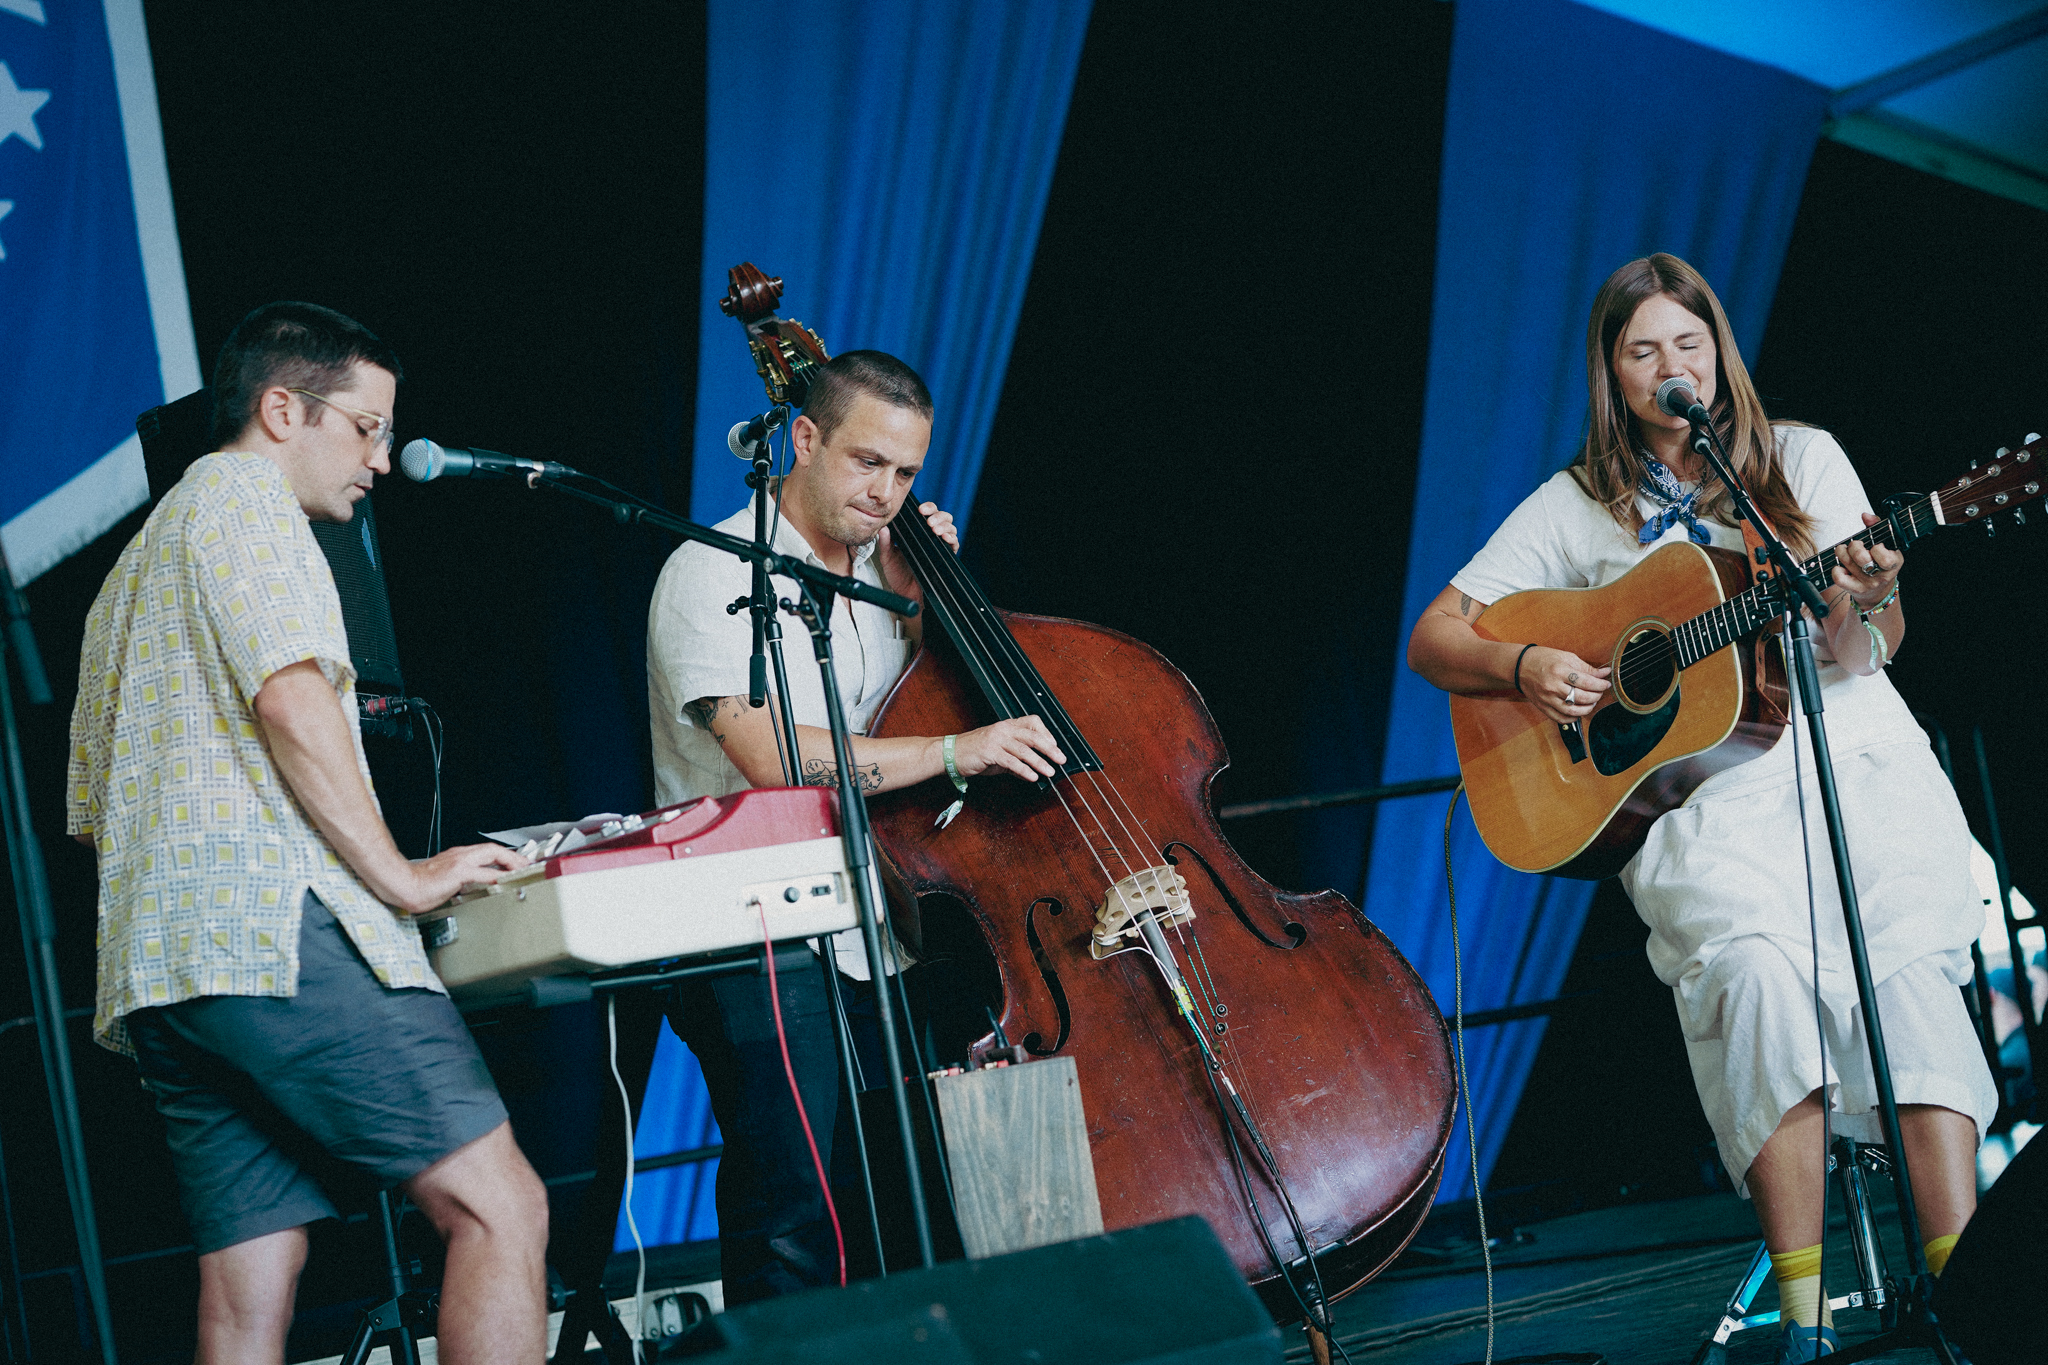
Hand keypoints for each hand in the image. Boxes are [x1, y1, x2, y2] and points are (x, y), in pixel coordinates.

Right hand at [392, 842, 529, 916]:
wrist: (402, 885)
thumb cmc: (419, 885)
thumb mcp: (445, 879)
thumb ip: (459, 879)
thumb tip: (472, 887)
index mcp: (457, 856)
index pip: (486, 851)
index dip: (503, 855)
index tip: (515, 863)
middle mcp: (460, 855)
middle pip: (493, 848)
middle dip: (512, 856)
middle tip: (525, 864)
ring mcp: (459, 861)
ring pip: (492, 854)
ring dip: (510, 862)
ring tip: (522, 870)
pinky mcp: (458, 872)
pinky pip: (484, 872)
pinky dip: (499, 875)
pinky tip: (507, 880)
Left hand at [875, 501, 956, 608]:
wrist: (907, 594)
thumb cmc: (898, 576)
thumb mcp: (888, 558)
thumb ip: (885, 543)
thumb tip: (883, 528)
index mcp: (916, 533)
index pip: (927, 514)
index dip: (928, 508)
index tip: (921, 510)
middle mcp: (930, 537)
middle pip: (943, 517)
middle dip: (938, 516)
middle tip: (929, 521)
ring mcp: (938, 546)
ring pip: (950, 528)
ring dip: (945, 526)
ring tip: (935, 530)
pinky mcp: (945, 557)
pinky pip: (955, 544)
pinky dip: (952, 539)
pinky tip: (945, 539)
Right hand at [947, 715, 1066, 781]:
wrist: (950, 754)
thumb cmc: (974, 753)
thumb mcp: (999, 755)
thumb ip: (1016, 762)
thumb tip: (1033, 771)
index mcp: (1007, 726)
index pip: (1032, 722)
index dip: (1046, 733)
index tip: (1055, 746)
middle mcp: (1003, 729)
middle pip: (1032, 736)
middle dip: (1049, 748)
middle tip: (1061, 759)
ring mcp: (996, 739)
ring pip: (1024, 750)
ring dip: (1039, 762)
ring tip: (1049, 771)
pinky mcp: (989, 752)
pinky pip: (1011, 761)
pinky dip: (1023, 769)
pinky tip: (1032, 777)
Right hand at [1521, 645, 1610, 724]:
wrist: (1520, 666)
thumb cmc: (1543, 659)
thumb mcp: (1566, 657)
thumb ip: (1586, 668)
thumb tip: (1604, 673)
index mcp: (1559, 671)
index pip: (1586, 682)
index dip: (1600, 685)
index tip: (1606, 684)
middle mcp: (1553, 686)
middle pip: (1581, 697)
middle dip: (1596, 696)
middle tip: (1600, 692)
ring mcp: (1547, 698)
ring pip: (1572, 710)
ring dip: (1587, 709)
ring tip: (1591, 703)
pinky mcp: (1542, 706)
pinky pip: (1560, 718)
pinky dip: (1572, 718)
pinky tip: (1578, 712)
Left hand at [1828, 513, 1900, 608]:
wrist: (1877, 590)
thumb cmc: (1880, 562)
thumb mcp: (1885, 543)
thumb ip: (1876, 526)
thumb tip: (1866, 516)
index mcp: (1894, 563)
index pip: (1886, 559)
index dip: (1877, 549)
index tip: (1876, 546)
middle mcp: (1881, 575)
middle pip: (1862, 558)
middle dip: (1854, 546)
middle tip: (1855, 545)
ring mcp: (1868, 583)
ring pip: (1848, 563)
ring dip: (1842, 552)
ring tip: (1845, 551)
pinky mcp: (1854, 589)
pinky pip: (1839, 578)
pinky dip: (1836, 568)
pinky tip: (1841, 566)